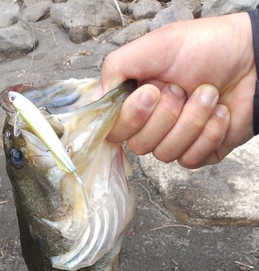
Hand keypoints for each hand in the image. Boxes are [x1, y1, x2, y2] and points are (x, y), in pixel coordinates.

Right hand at [95, 13, 255, 167]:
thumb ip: (117, 68)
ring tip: (209, 94)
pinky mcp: (198, 153)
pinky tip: (221, 112)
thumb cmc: (208, 47)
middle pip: (140, 146)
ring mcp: (175, 140)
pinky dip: (210, 133)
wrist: (254, 59)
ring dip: (192, 120)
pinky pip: (191, 159)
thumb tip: (94, 101)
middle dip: (168, 115)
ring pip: (166, 154)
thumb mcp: (157, 46)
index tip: (151, 92)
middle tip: (183, 88)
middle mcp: (152, 124)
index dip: (132, 117)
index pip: (115, 129)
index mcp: (137, 101)